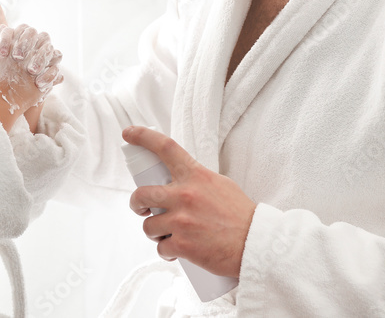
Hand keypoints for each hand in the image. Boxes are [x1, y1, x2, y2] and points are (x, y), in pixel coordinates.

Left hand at [0, 24, 63, 111]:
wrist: (14, 94)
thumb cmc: (3, 74)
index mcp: (22, 37)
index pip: (20, 29)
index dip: (9, 39)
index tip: (2, 54)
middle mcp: (36, 43)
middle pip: (37, 34)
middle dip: (26, 44)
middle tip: (17, 58)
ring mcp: (46, 55)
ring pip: (49, 48)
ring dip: (40, 59)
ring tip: (31, 71)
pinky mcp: (54, 69)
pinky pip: (57, 68)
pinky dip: (49, 75)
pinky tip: (39, 83)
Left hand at [123, 126, 255, 277]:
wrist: (256, 244)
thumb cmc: (240, 215)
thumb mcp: (220, 185)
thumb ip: (196, 180)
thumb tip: (179, 182)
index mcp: (195, 176)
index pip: (165, 147)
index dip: (142, 137)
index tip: (129, 132)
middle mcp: (185, 195)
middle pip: (142, 194)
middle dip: (136, 203)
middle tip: (141, 208)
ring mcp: (182, 221)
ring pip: (148, 226)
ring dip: (154, 232)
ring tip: (168, 235)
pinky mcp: (182, 245)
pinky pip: (161, 248)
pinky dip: (166, 251)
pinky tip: (176, 251)